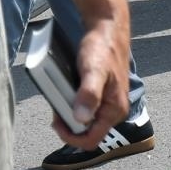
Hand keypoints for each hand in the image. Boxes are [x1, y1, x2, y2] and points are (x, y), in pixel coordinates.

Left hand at [54, 18, 130, 150]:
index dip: (71, 137)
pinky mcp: (101, 95)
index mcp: (115, 109)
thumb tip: (80, 119)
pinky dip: (72, 103)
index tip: (57, 122)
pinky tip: (65, 91)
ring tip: (59, 97)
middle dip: (68, 124)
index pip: (91, 140)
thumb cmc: (102, 48)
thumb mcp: (93, 70)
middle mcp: (114, 110)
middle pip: (87, 132)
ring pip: (84, 120)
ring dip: (69, 114)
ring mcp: (108, 103)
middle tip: (55, 108)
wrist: (108, 29)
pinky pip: (85, 108)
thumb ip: (88, 94)